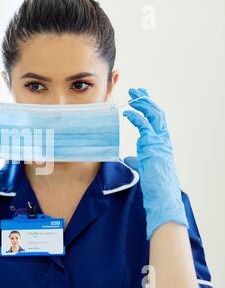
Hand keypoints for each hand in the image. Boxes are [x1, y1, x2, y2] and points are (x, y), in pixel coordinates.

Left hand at [123, 88, 187, 239]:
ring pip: (154, 115)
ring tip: (132, 95)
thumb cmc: (154, 183)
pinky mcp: (153, 145)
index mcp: (161, 142)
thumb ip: (138, 159)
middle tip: (136, 90)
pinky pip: (144, 126)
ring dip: (143, 103)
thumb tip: (128, 157)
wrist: (161, 194)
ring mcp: (160, 141)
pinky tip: (127, 112)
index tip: (139, 99)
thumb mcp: (144, 167)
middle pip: (156, 113)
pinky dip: (136, 117)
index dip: (148, 108)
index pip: (156, 119)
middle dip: (146, 100)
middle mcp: (163, 138)